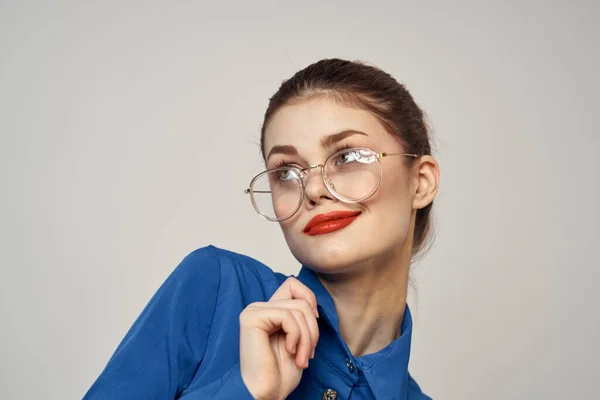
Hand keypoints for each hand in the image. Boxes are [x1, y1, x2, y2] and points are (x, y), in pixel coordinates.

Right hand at [239, 277, 319, 399]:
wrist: (265, 394)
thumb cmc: (280, 373)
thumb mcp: (299, 339)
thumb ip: (301, 318)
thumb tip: (313, 305)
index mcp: (270, 310)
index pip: (293, 284)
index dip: (309, 299)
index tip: (312, 324)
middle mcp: (260, 307)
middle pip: (302, 300)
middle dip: (313, 329)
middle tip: (308, 354)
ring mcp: (254, 311)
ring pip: (299, 308)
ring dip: (307, 338)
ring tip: (301, 358)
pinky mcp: (252, 318)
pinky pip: (288, 316)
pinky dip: (297, 337)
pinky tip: (289, 351)